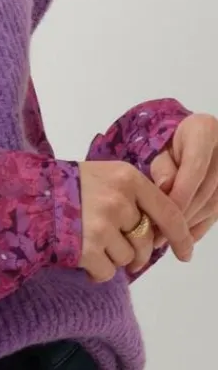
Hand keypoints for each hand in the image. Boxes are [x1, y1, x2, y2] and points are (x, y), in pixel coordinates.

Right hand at [77, 160, 193, 281]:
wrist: (25, 196)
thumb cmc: (66, 186)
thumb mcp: (104, 176)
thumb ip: (133, 196)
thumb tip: (159, 235)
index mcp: (127, 178)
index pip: (168, 212)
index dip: (181, 237)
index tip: (185, 254)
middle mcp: (118, 200)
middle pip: (145, 241)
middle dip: (135, 250)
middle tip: (114, 244)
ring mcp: (102, 225)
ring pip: (127, 259)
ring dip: (112, 258)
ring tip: (90, 242)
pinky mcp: (87, 249)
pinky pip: (108, 273)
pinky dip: (97, 271)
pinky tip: (81, 256)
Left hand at [149, 113, 217, 247]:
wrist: (186, 141)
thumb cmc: (168, 143)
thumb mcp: (159, 147)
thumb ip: (162, 166)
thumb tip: (166, 186)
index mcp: (204, 130)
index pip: (195, 168)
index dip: (180, 194)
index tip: (162, 214)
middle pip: (206, 190)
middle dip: (182, 214)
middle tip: (158, 233)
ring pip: (214, 204)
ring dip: (190, 225)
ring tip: (166, 238)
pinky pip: (217, 212)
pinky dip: (200, 227)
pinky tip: (184, 238)